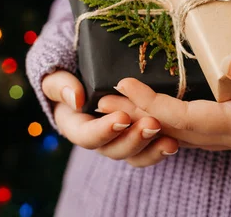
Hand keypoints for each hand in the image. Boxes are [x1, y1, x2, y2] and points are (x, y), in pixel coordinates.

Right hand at [41, 70, 178, 166]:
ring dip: (151, 149)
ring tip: (170, 141)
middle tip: (152, 124)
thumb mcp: (56, 77)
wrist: (85, 77)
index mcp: (75, 127)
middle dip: (133, 139)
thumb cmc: (68, 75)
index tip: (122, 118)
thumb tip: (76, 99)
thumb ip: (59, 85)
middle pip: (114, 150)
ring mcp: (119, 140)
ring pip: (134, 155)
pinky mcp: (138, 137)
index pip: (86, 136)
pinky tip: (174, 143)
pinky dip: (161, 149)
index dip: (104, 131)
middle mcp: (98, 139)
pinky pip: (148, 151)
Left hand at [97, 53, 230, 152]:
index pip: (185, 118)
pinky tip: (145, 110)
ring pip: (174, 130)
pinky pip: (184, 129)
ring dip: (142, 117)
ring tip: (114, 102)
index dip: (153, 104)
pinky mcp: (223, 129)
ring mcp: (222, 136)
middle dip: (135, 114)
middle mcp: (225, 136)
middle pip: (170, 128)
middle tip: (100, 99)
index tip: (125, 85)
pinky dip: (160, 119)